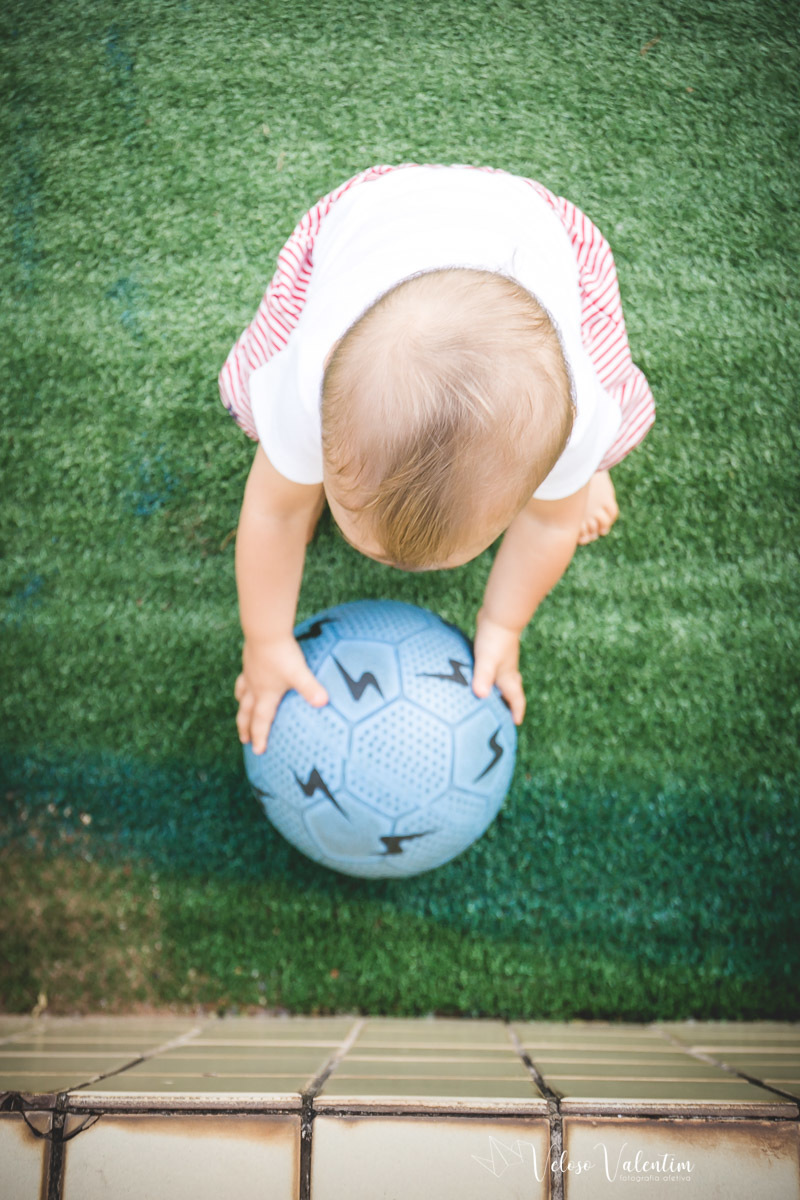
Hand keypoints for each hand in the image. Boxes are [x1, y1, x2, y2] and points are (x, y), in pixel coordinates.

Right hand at [235, 636, 327, 754]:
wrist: (265, 631)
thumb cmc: (282, 654)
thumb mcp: (299, 673)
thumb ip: (311, 688)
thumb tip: (324, 703)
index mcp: (266, 694)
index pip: (261, 721)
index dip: (259, 737)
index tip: (257, 751)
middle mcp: (255, 687)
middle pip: (246, 712)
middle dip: (245, 728)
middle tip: (244, 740)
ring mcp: (250, 673)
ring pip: (242, 694)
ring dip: (242, 706)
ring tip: (241, 710)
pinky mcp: (249, 660)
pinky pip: (244, 677)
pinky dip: (243, 685)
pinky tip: (248, 679)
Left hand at [471, 608, 525, 723]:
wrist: (500, 615)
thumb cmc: (494, 639)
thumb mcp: (486, 660)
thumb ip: (483, 677)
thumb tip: (480, 695)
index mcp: (508, 677)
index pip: (516, 699)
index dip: (516, 712)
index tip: (515, 723)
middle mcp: (507, 671)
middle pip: (510, 692)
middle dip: (508, 705)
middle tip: (502, 716)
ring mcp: (502, 661)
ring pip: (502, 681)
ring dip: (498, 691)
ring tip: (489, 699)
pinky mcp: (494, 652)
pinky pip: (493, 671)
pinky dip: (489, 678)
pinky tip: (478, 676)